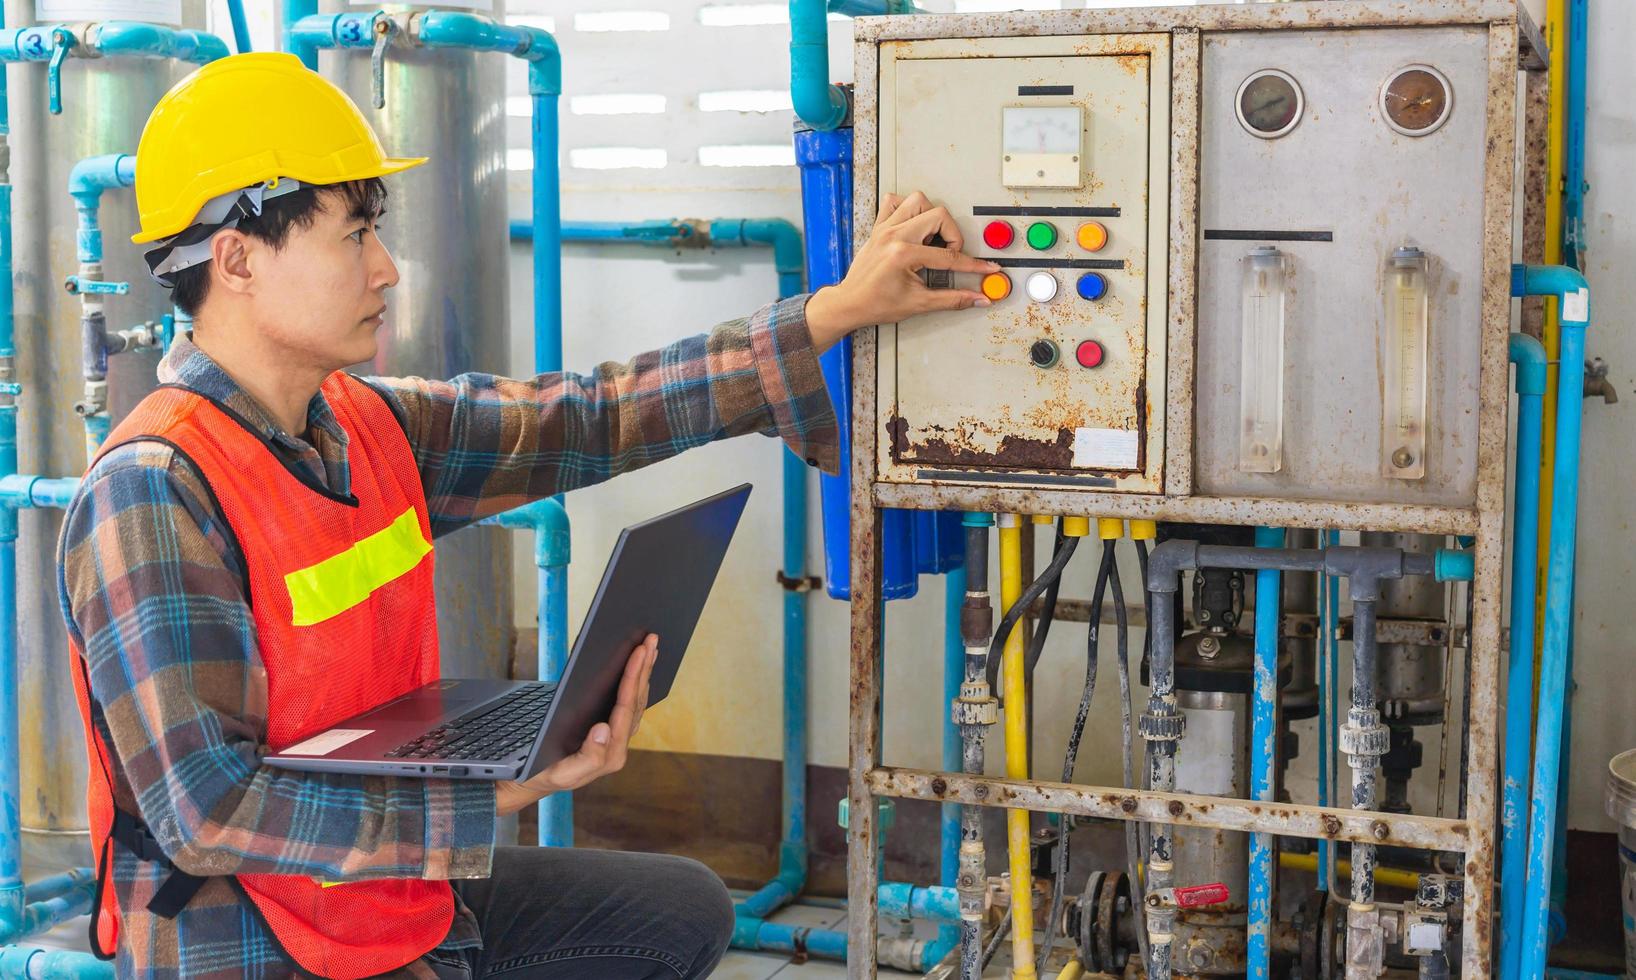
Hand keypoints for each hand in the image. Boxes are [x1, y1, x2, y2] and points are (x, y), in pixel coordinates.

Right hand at [495, 633, 657, 816]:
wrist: (535, 781)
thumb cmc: (547, 774)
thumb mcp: (564, 773)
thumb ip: (588, 757)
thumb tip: (604, 729)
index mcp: (612, 753)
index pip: (626, 708)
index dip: (633, 678)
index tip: (638, 653)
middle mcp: (619, 744)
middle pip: (637, 700)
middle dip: (644, 668)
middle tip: (651, 639)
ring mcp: (617, 737)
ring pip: (636, 699)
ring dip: (644, 671)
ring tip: (650, 647)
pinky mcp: (611, 731)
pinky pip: (628, 702)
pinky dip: (635, 681)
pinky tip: (639, 668)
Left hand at [803, 191, 1001, 352]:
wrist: (850, 304)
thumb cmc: (875, 304)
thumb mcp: (918, 304)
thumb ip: (952, 299)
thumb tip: (977, 298)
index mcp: (903, 254)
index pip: (949, 256)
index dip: (973, 264)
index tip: (987, 267)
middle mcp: (893, 235)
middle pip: (938, 214)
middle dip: (952, 235)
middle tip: (950, 254)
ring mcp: (885, 228)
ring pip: (918, 200)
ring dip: (932, 216)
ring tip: (933, 238)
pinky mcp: (879, 227)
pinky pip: (894, 202)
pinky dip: (908, 208)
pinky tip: (913, 226)